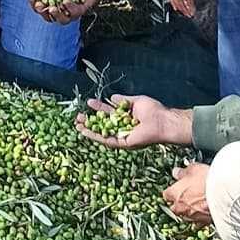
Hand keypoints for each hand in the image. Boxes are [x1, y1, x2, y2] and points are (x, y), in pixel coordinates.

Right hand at [29, 0, 116, 24]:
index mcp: (51, 4)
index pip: (40, 9)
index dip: (34, 4)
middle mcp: (60, 12)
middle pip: (49, 17)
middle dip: (43, 12)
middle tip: (40, 5)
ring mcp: (70, 13)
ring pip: (61, 20)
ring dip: (56, 14)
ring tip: (53, 7)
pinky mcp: (80, 11)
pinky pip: (74, 13)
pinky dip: (69, 7)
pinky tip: (66, 0)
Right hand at [75, 94, 191, 148]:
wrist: (162, 121)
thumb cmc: (153, 110)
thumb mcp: (135, 101)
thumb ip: (123, 100)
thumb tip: (112, 97)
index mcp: (125, 117)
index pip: (109, 112)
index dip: (98, 108)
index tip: (89, 102)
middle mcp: (122, 127)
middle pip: (102, 124)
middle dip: (90, 120)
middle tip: (78, 116)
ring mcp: (122, 136)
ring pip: (102, 133)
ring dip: (89, 129)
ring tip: (77, 124)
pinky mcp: (123, 143)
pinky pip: (107, 140)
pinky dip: (95, 136)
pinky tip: (85, 132)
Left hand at [163, 162, 212, 225]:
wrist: (225, 194)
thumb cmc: (208, 180)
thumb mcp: (193, 169)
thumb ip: (182, 172)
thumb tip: (176, 172)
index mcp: (174, 193)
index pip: (167, 194)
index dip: (172, 190)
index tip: (177, 186)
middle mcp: (180, 207)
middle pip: (175, 207)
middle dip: (179, 203)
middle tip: (188, 195)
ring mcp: (192, 217)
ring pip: (186, 216)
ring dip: (190, 210)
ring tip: (199, 203)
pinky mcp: (204, 223)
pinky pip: (199, 223)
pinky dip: (201, 218)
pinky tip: (206, 212)